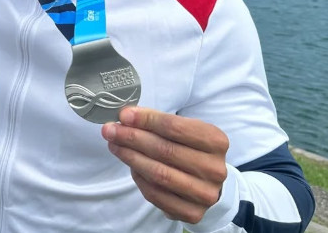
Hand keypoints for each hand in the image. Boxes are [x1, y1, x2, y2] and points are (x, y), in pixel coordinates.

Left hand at [101, 107, 228, 223]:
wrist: (208, 182)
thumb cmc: (190, 149)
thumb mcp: (183, 130)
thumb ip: (157, 122)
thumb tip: (126, 117)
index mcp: (216, 141)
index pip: (175, 127)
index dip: (146, 120)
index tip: (124, 116)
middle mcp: (214, 169)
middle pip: (165, 151)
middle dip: (132, 138)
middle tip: (111, 131)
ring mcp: (205, 194)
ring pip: (159, 174)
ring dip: (131, 158)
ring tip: (115, 146)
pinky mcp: (192, 212)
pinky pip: (156, 194)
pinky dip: (139, 179)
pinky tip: (130, 167)